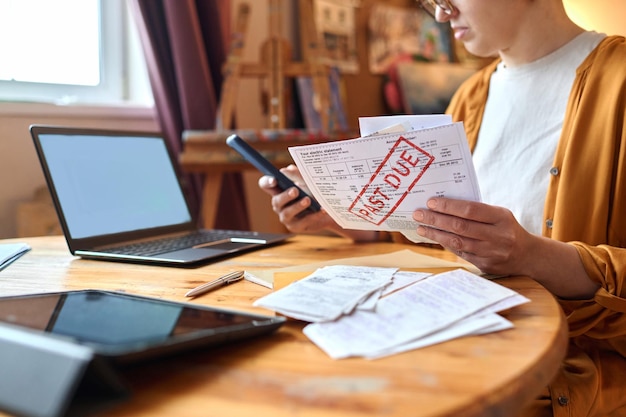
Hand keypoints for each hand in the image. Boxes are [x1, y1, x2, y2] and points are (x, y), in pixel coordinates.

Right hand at [257, 165, 334, 233]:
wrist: (328, 209)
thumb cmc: (313, 193)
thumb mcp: (307, 182)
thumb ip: (297, 175)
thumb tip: (287, 170)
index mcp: (278, 191)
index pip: (266, 185)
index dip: (267, 182)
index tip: (274, 179)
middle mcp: (279, 205)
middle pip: (276, 200)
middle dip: (285, 195)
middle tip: (295, 190)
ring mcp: (286, 217)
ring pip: (287, 213)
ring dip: (297, 206)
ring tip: (307, 200)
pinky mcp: (296, 227)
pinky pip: (303, 222)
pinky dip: (313, 215)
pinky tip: (321, 209)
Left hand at [413, 197, 533, 275]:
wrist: (528, 255)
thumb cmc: (507, 228)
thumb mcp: (499, 215)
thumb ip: (476, 211)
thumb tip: (444, 206)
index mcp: (501, 218)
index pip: (470, 210)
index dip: (449, 206)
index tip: (431, 202)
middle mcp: (498, 236)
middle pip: (460, 227)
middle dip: (436, 219)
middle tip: (419, 214)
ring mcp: (492, 253)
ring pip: (458, 242)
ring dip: (436, 234)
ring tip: (421, 228)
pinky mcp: (486, 265)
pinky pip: (461, 253)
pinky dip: (446, 244)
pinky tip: (435, 238)